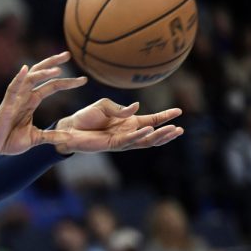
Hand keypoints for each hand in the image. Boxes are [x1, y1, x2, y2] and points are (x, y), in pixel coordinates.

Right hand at [0, 52, 85, 156]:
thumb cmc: (8, 141)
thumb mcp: (35, 138)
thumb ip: (51, 136)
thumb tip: (69, 138)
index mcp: (31, 102)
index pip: (51, 86)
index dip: (66, 82)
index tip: (83, 79)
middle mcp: (23, 96)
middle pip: (40, 74)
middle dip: (53, 63)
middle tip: (68, 54)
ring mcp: (14, 99)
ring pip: (29, 79)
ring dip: (42, 72)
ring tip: (58, 68)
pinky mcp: (5, 105)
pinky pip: (12, 89)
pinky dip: (18, 78)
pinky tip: (24, 69)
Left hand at [54, 98, 183, 154]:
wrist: (70, 127)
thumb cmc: (87, 117)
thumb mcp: (104, 106)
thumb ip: (120, 108)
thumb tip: (136, 107)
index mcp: (129, 122)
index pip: (151, 120)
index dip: (165, 116)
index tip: (179, 111)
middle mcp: (128, 132)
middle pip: (153, 134)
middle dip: (167, 132)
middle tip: (180, 129)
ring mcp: (122, 140)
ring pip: (145, 141)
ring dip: (159, 136)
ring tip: (173, 131)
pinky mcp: (113, 145)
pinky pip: (130, 141)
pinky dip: (140, 135)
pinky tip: (150, 131)